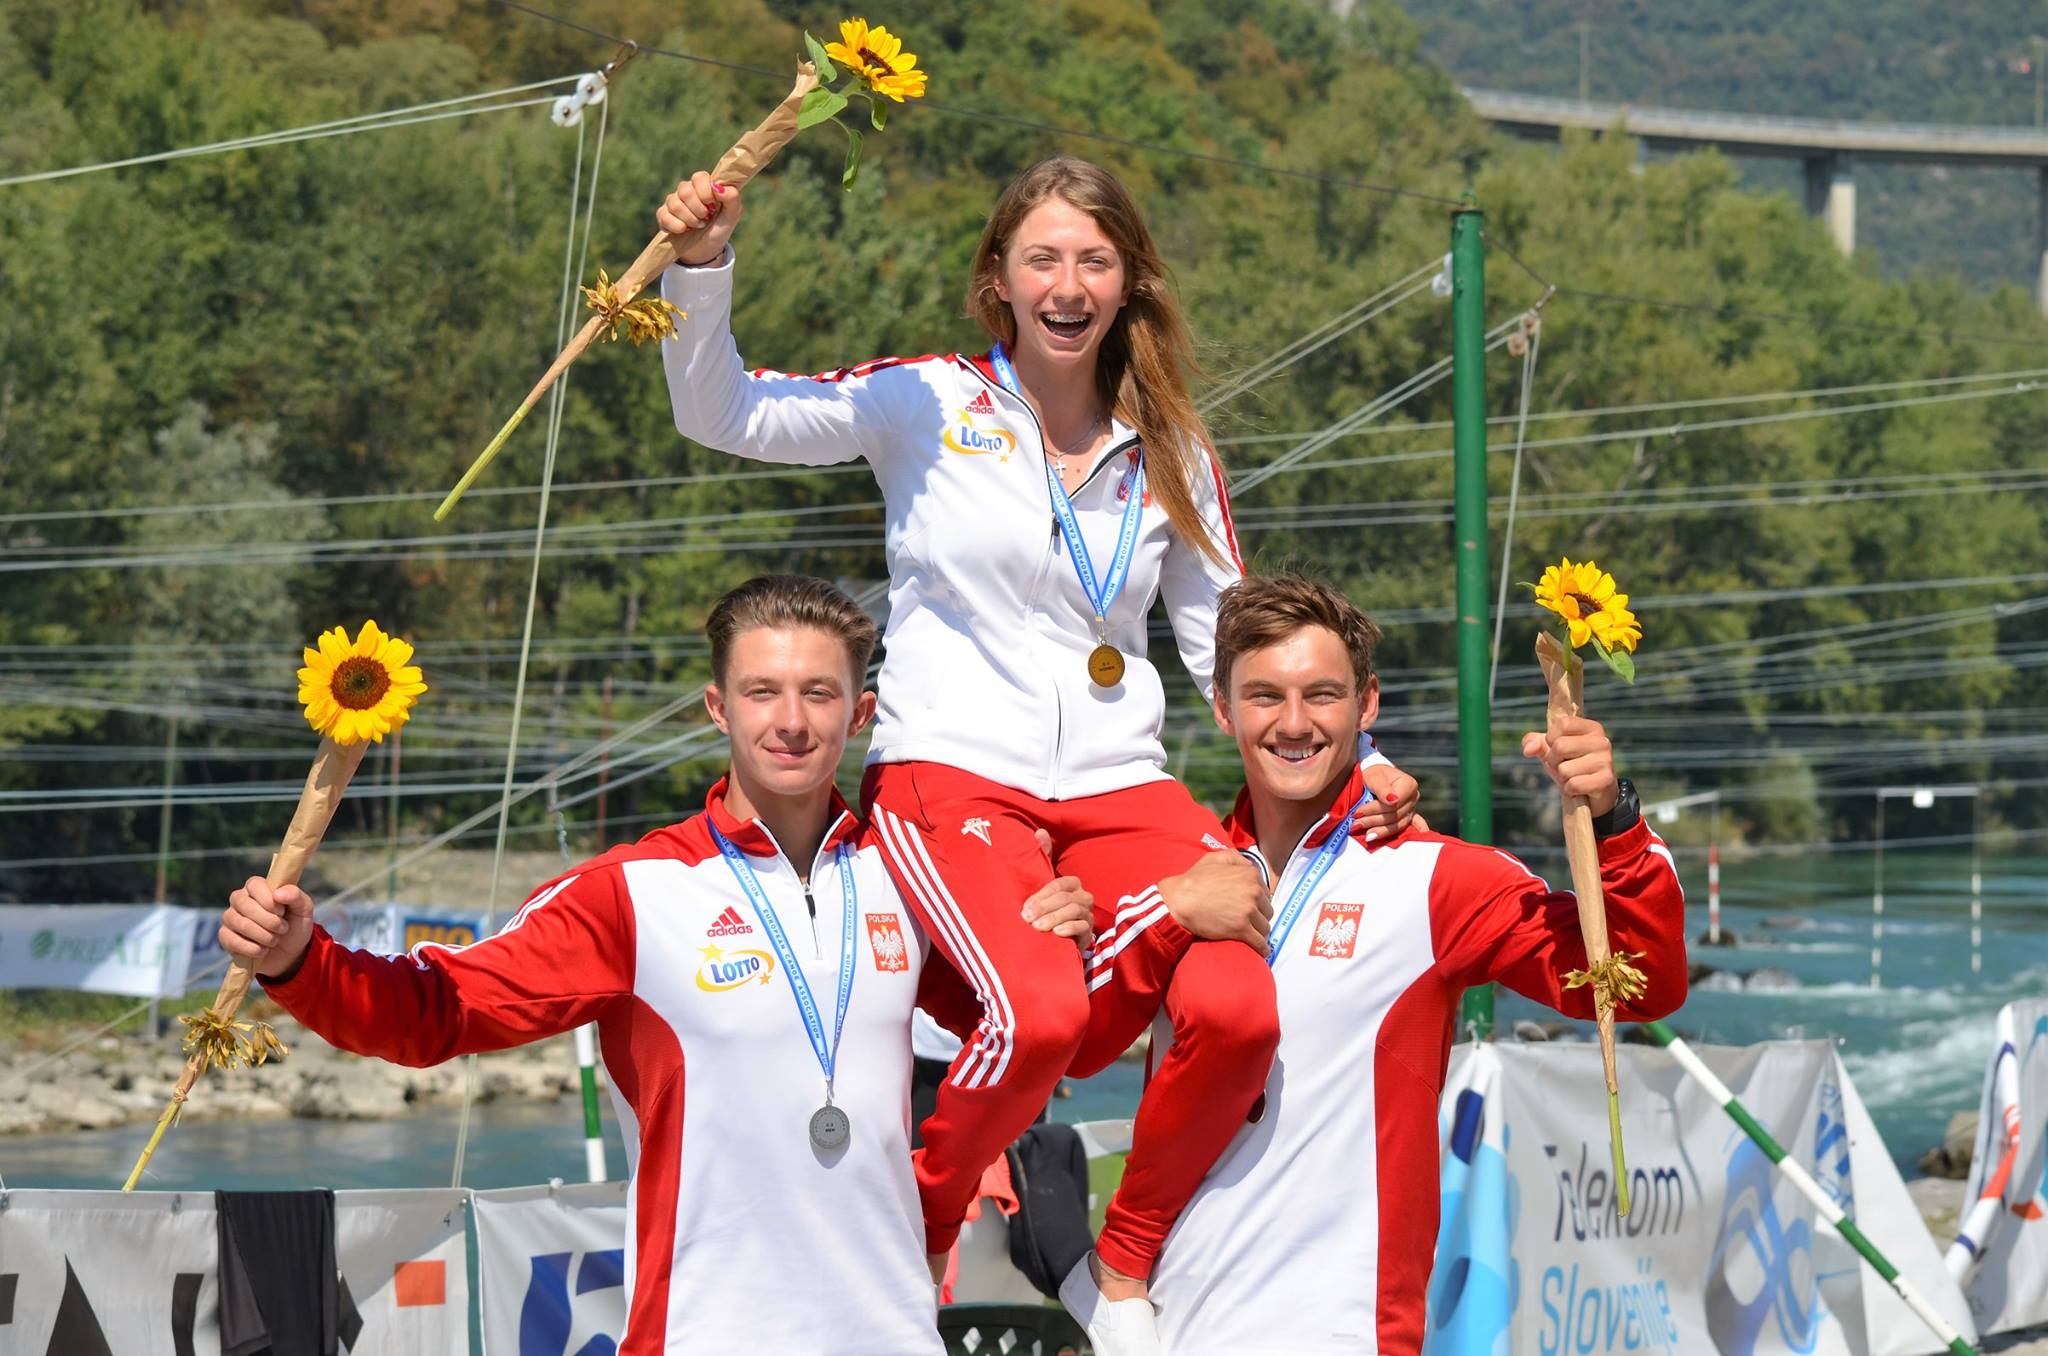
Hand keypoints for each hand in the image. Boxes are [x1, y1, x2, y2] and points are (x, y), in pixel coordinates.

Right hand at [220, 877, 314, 978]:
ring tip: (275, 940)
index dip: (268, 900)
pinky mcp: (225, 936)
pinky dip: (252, 948)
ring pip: (239, 922)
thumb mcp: (303, 909)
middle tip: (283, 929)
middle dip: (268, 920)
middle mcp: (240, 899)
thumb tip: (278, 893)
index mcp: (258, 887)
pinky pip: (231, 940)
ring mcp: (230, 918)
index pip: (254, 884)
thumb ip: (295, 896)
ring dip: (262, 935)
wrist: (290, 953)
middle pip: (244, 903)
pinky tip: (263, 950)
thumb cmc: (295, 925)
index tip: (282, 912)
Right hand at [657, 171, 741, 264]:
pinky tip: (684, 230)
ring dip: (690, 220)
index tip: (713, 206)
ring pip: (675, 204)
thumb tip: (718, 187)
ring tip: (697, 226)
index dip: (705, 192)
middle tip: (705, 218)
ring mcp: (673, 201)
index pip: (699, 177)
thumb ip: (732, 198)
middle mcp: (686, 190)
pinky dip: (678, 227)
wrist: (706, 251)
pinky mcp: (663, 214)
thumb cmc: (719, 230)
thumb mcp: (732, 216)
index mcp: (703, 185)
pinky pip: (664, 216)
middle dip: (698, 210)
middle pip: (685, 191)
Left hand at [1022, 827, 1093, 947]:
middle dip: (1045, 907)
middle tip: (1027, 918)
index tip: (1025, 907)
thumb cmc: (1046, 908)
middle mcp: (1083, 897)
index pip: (1059, 884)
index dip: (1042, 895)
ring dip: (1054, 918)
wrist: (1053, 938)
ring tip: (1038, 927)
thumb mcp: (1041, 884)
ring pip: (1074, 911)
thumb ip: (1042, 858)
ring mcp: (1087, 914)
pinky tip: (1056, 933)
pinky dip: (1069, 928)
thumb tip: (1040, 832)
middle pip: (1065, 898)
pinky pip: (1083, 927)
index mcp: (1072, 884)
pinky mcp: (1089, 931)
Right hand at [1158, 850, 1270, 955]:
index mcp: (1249, 874)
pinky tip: (1262, 951)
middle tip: (1250, 922)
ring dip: (1260, 932)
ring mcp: (1248, 911)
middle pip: (1267, 910)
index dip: (1258, 901)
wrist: (1179, 900)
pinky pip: (1260, 942)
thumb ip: (1236, 858)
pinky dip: (1262, 948)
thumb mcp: (1215, 858)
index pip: (1266, 893)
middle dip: (1260, 917)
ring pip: (1265, 927)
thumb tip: (1248, 865)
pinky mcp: (1241, 929)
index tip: (1253, 908)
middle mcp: (1253, 891)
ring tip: (1253, 935)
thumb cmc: (1194, 879)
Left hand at [1354, 762, 1421, 842]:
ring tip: (1365, 835)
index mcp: (1408, 785)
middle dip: (1373, 820)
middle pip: (1394, 815)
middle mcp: (1413, 798)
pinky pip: (1410, 827)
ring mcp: (1412, 809)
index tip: (1357, 813)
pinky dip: (1413, 833)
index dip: (1375, 809)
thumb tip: (1393, 801)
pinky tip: (1418, 841)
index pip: (1392, 804)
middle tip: (1355, 824)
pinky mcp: (1408, 817)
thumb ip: (1383, 789)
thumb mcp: (1375, 777)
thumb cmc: (1374, 775)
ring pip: (1397, 825)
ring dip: (1380, 831)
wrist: (1375, 777)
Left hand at [1521, 715, 1617, 816]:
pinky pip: (1573, 785)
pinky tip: (1578, 788)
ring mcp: (1606, 760)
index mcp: (1591, 728)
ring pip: (1564, 769)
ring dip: (1562, 777)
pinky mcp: (1605, 779)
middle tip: (1564, 765)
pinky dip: (1569, 789)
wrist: (1592, 792)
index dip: (1551, 738)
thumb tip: (1528, 750)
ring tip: (1573, 776)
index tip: (1556, 746)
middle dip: (1554, 760)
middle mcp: (1602, 741)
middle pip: (1560, 746)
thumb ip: (1535, 743)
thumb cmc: (1570, 764)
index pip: (1563, 723)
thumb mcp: (1550, 750)